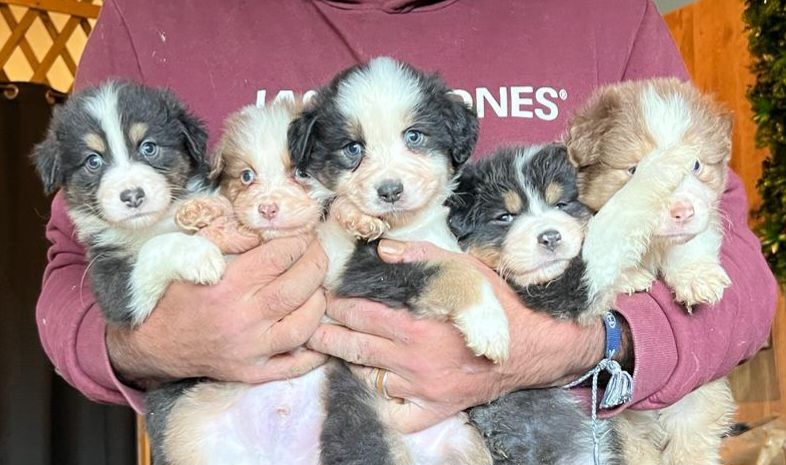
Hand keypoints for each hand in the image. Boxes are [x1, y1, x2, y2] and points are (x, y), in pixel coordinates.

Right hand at [107, 235, 327, 387]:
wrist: (156, 345)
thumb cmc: (177, 297)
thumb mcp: (191, 258)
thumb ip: (228, 240)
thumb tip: (265, 230)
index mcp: (227, 286)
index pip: (278, 258)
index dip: (298, 243)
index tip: (303, 238)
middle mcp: (242, 319)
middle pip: (297, 289)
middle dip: (317, 265)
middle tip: (318, 255)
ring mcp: (250, 350)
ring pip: (303, 326)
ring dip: (318, 303)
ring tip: (316, 289)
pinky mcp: (253, 372)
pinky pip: (295, 366)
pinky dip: (314, 351)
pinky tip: (318, 332)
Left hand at [308, 239, 605, 431]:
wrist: (532, 348)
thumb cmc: (496, 306)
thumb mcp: (463, 270)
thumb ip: (420, 258)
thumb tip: (383, 251)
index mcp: (416, 325)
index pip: (362, 316)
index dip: (339, 307)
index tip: (326, 302)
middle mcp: (414, 360)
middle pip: (357, 349)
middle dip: (329, 337)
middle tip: (311, 331)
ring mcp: (423, 388)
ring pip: (372, 380)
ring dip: (354, 366)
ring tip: (339, 354)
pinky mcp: (436, 408)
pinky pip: (399, 415)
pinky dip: (384, 406)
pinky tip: (376, 391)